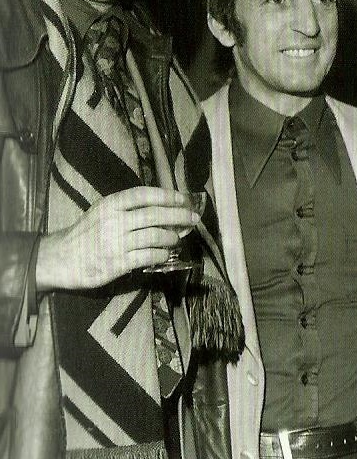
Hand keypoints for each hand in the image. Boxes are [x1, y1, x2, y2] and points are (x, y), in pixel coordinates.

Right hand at [36, 186, 198, 290]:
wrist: (61, 258)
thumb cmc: (87, 232)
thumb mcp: (102, 211)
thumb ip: (128, 207)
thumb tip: (164, 205)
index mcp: (110, 205)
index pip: (143, 195)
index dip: (167, 195)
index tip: (184, 199)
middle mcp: (114, 221)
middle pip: (155, 215)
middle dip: (179, 216)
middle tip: (193, 219)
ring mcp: (116, 243)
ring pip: (155, 236)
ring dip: (172, 237)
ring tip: (177, 238)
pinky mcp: (117, 263)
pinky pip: (148, 256)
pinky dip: (162, 254)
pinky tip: (165, 253)